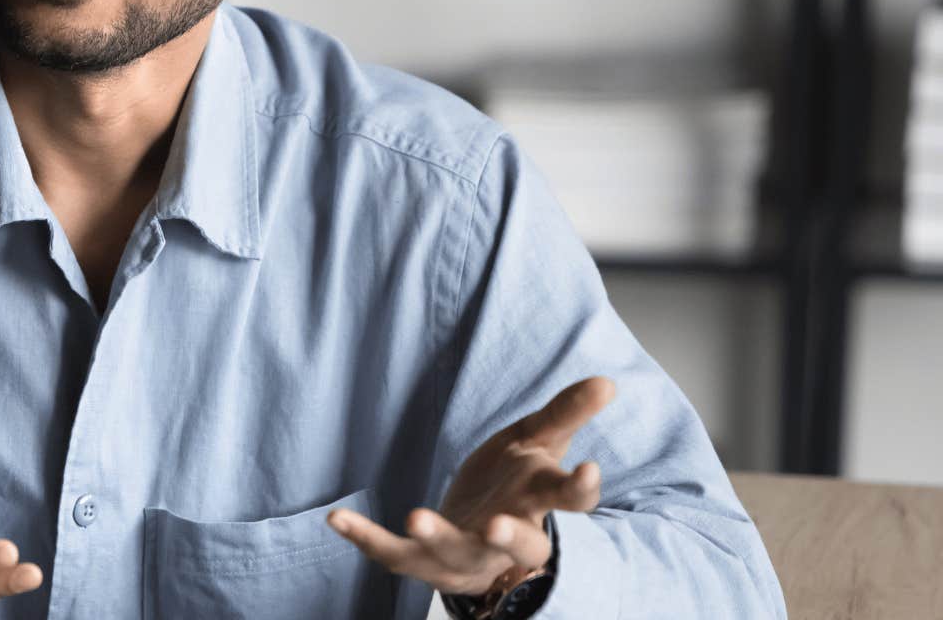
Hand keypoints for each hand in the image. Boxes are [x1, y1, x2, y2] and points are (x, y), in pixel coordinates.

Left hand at [326, 376, 614, 597]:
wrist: (482, 535)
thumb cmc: (515, 483)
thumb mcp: (537, 443)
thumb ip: (565, 414)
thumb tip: (606, 381)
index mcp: (538, 504)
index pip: (567, 503)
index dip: (579, 490)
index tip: (588, 469)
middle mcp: (506, 539)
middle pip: (518, 546)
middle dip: (508, 539)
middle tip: (495, 527)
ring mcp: (464, 555)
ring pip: (454, 555)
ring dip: (436, 538)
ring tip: (416, 516)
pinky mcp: (423, 561)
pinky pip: (393, 555)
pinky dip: (365, 538)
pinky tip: (336, 519)